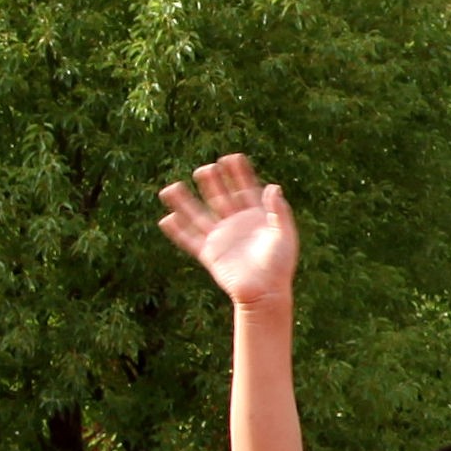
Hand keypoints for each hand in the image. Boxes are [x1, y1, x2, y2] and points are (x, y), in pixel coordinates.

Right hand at [157, 154, 298, 306]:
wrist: (266, 293)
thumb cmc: (280, 266)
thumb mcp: (284, 235)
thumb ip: (279, 212)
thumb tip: (273, 187)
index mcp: (255, 217)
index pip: (245, 189)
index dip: (239, 174)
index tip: (232, 157)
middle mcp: (235, 223)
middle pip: (219, 197)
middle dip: (212, 182)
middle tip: (205, 169)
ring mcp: (220, 237)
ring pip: (198, 214)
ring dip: (184, 202)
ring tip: (171, 188)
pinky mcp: (209, 253)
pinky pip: (189, 240)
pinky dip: (177, 231)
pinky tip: (166, 219)